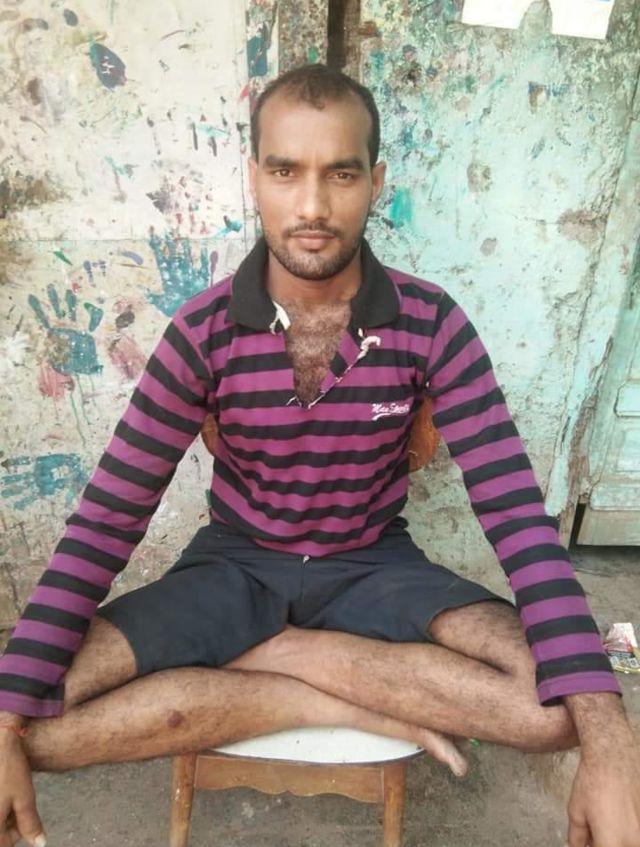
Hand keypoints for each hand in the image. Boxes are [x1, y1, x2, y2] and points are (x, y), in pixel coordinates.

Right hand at [0, 732, 44, 846]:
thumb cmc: (9, 771)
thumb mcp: (24, 798)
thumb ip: (30, 824)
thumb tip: (40, 844)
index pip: (4, 844)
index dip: (18, 832)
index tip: (24, 814)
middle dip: (8, 822)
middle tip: (16, 801)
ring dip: (2, 813)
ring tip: (9, 793)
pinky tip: (2, 789)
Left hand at [566, 742, 639, 846]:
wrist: (615, 758)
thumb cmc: (594, 783)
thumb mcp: (577, 812)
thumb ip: (577, 838)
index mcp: (611, 844)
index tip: (587, 842)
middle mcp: (633, 843)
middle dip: (603, 842)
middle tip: (593, 834)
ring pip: (626, 843)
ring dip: (614, 840)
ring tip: (604, 822)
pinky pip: (634, 833)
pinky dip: (625, 832)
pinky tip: (615, 816)